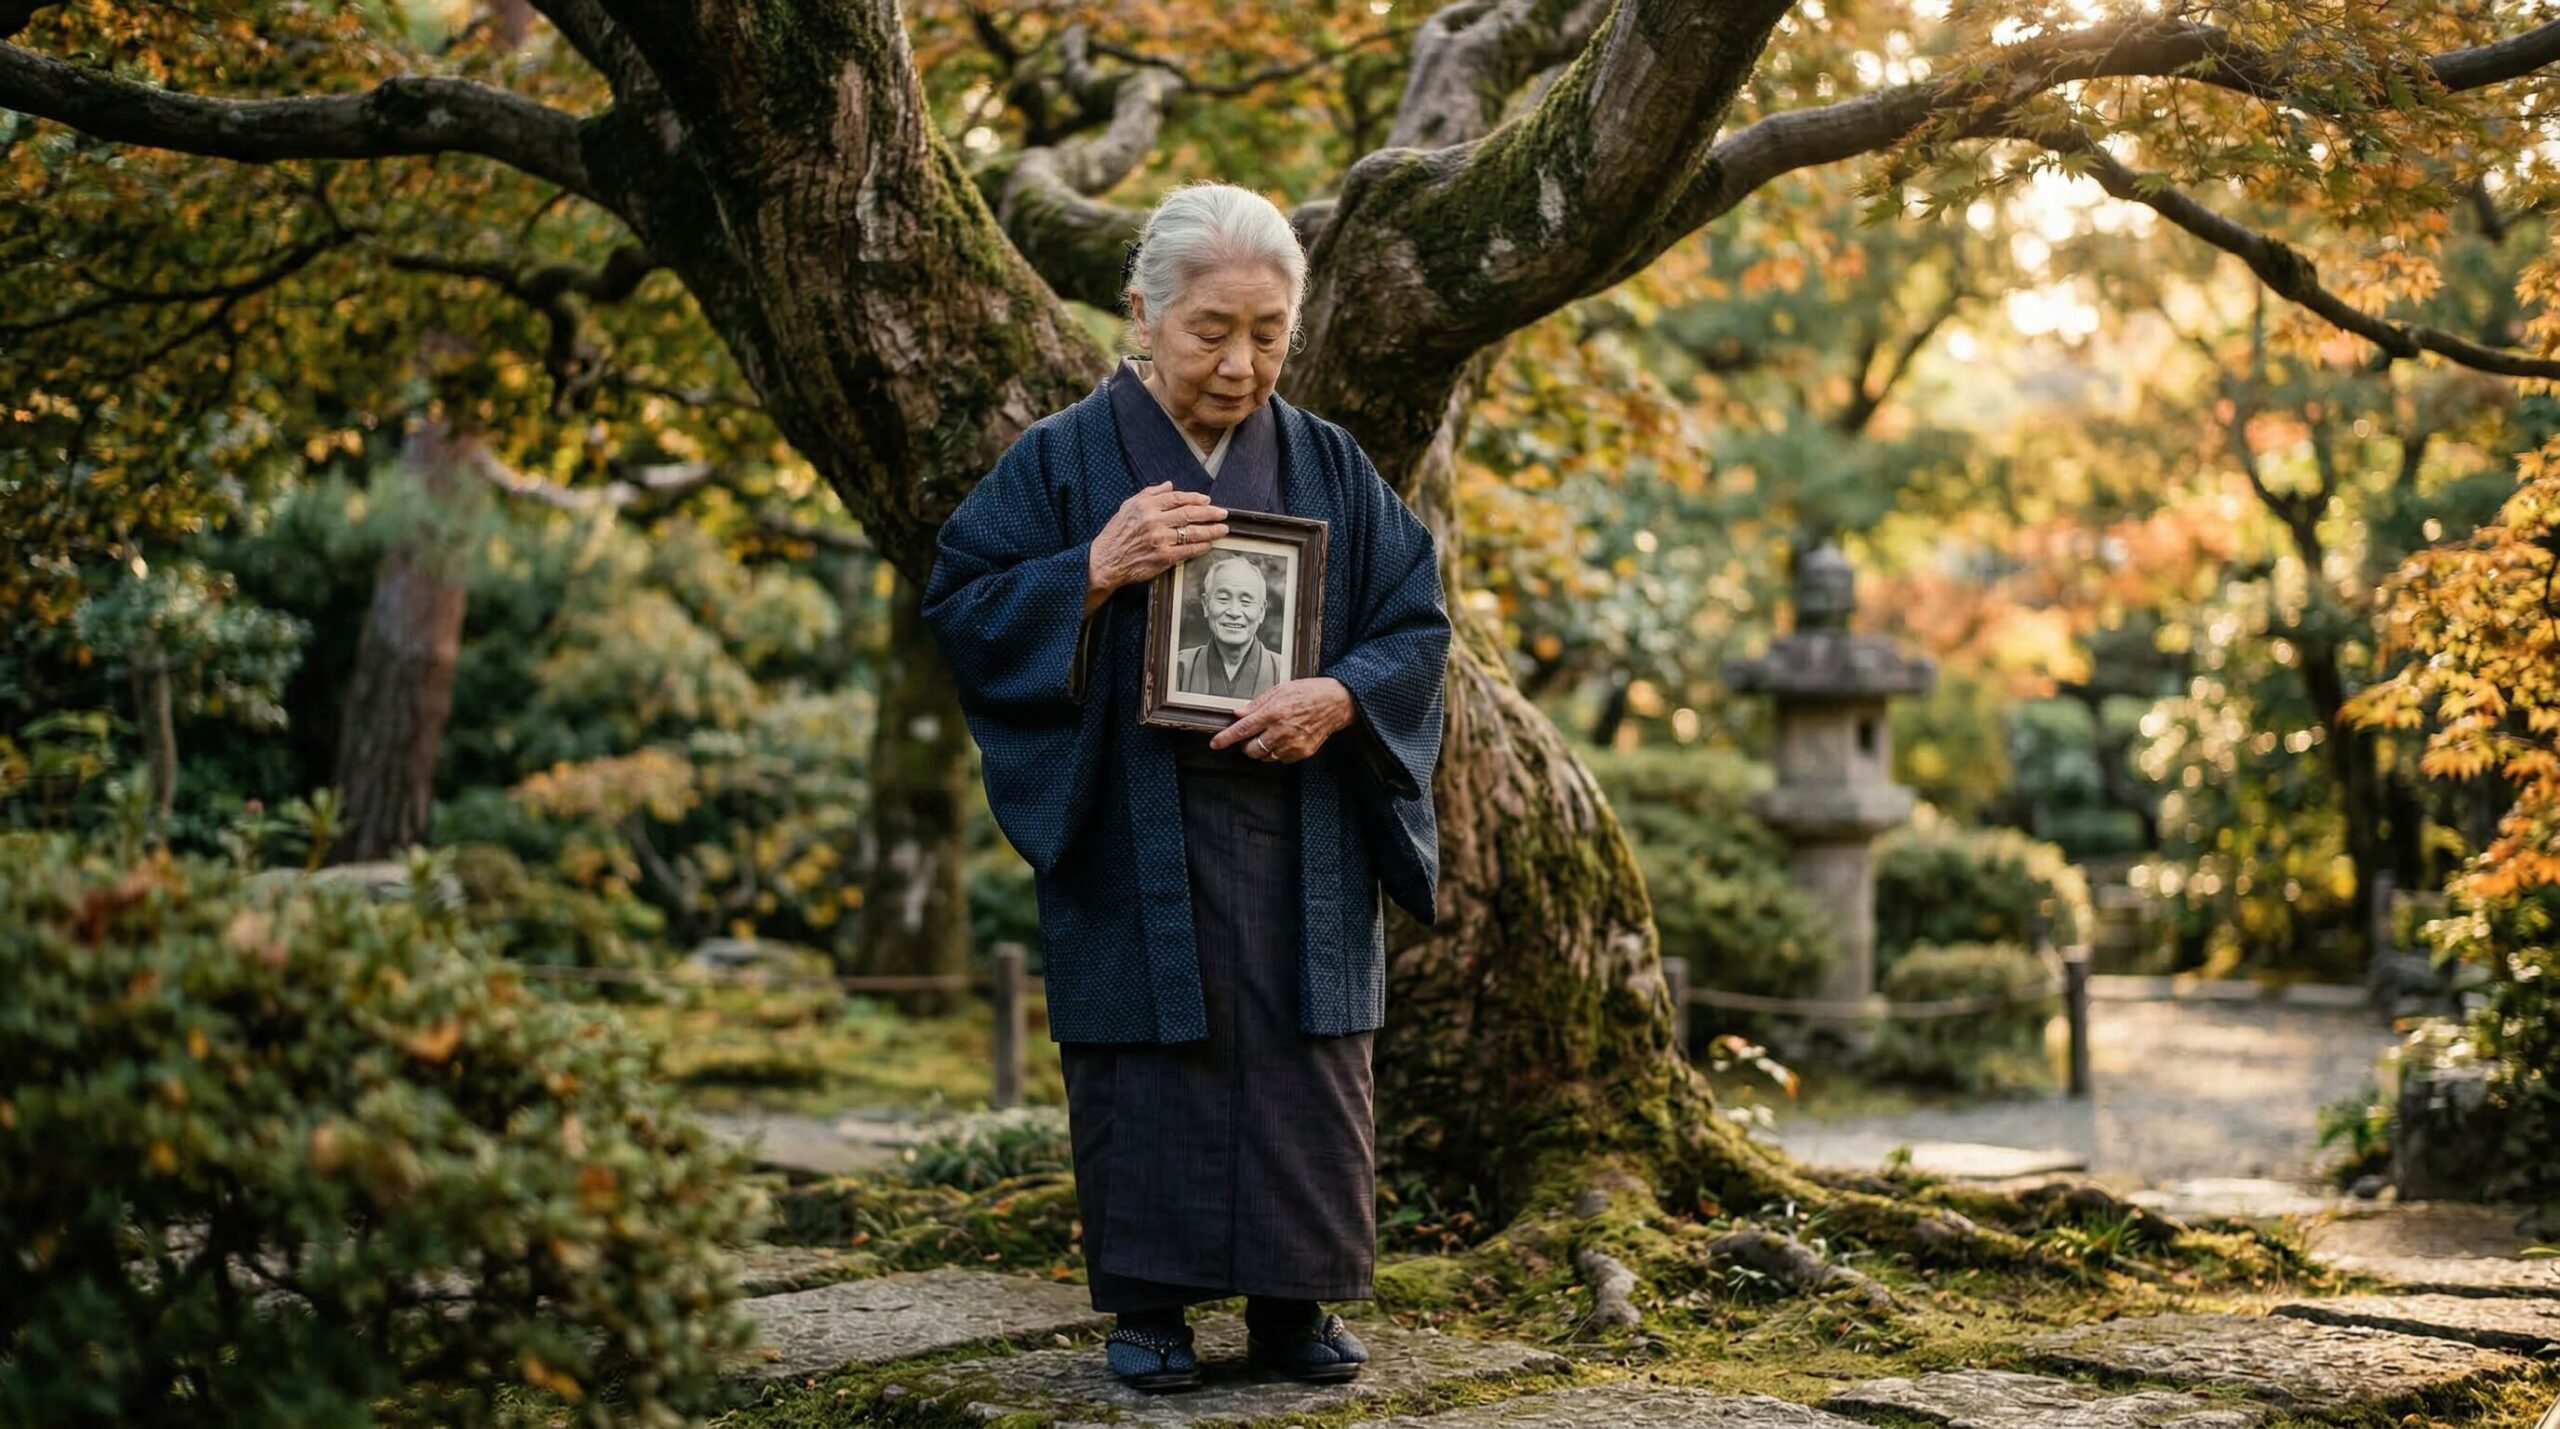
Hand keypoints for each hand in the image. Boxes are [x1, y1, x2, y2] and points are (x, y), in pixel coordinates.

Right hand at [1087, 482, 1226, 612]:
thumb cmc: (1115, 535)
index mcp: (1146, 506)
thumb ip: (1149, 494)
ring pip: (1192, 532)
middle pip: (1189, 513)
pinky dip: (1201, 547)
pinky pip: (1188, 550)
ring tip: (1223, 529)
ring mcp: (1160, 540)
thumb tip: (1169, 485)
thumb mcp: (1128, 507)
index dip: (1195, 498)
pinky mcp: (1163, 557)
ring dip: (1211, 530)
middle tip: (1223, 513)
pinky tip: (1209, 544)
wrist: (1105, 561)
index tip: (1207, 499)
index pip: (1177, 498)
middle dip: (1210, 513)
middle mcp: (1154, 521)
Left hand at [1210, 677, 1354, 763]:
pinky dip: (1277, 752)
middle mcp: (1282, 730)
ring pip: (1264, 756)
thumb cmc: (1309, 692)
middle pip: (1251, 749)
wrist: (1336, 702)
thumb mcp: (1280, 690)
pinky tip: (1285, 739)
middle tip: (1252, 735)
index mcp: (1274, 712)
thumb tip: (1238, 714)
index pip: (1243, 729)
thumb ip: (1257, 704)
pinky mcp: (1302, 752)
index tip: (1215, 744)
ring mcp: (1293, 744)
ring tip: (1272, 734)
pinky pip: (1280, 759)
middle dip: (1246, 745)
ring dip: (1261, 749)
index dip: (1226, 738)